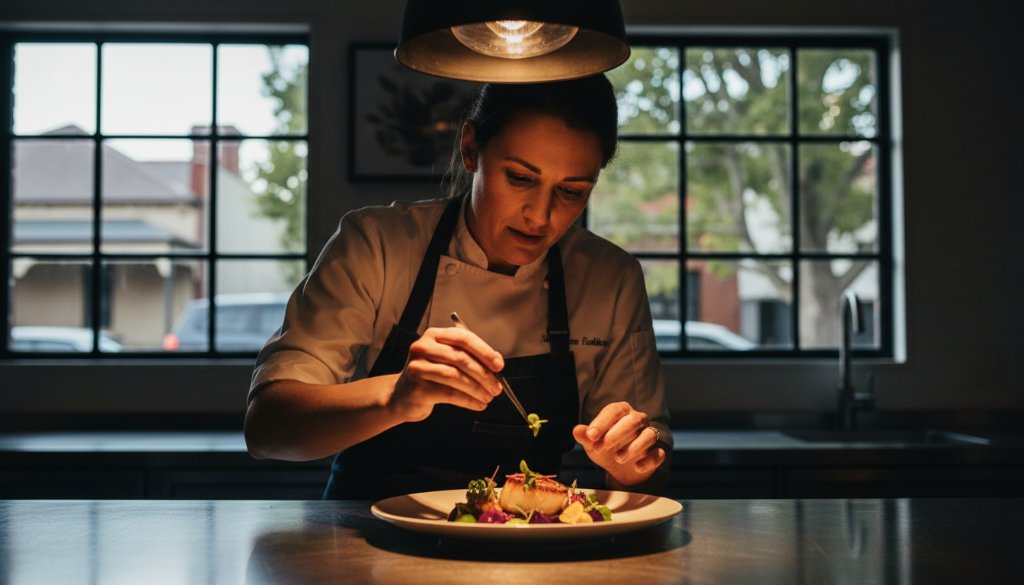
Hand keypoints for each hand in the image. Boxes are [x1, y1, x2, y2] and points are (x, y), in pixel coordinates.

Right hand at [388, 326, 504, 422]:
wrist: (401, 397)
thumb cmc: (429, 377)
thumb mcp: (446, 360)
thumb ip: (469, 357)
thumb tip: (496, 361)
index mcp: (434, 335)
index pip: (464, 338)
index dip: (484, 351)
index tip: (499, 365)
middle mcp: (423, 347)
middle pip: (461, 358)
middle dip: (484, 374)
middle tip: (497, 386)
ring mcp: (418, 367)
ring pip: (456, 377)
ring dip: (477, 389)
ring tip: (488, 397)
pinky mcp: (417, 387)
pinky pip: (449, 394)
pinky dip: (468, 400)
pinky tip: (477, 404)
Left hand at [573, 401, 666, 486]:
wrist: (620, 469)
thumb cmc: (606, 448)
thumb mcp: (593, 443)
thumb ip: (586, 437)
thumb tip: (577, 430)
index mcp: (622, 412)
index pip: (614, 410)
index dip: (602, 422)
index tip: (590, 436)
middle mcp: (638, 420)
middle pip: (633, 420)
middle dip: (616, 433)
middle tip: (599, 447)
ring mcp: (649, 436)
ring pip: (648, 435)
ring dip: (633, 446)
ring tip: (618, 458)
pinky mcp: (657, 453)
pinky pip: (658, 453)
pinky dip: (649, 460)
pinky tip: (637, 467)